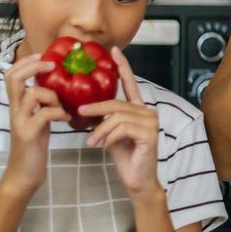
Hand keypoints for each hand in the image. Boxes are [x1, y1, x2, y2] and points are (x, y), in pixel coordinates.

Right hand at [2, 55, 67, 197]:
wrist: (24, 173)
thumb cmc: (34, 144)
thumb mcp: (37, 118)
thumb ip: (42, 102)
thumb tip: (57, 86)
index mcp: (17, 104)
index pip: (11, 74)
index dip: (26, 61)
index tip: (44, 56)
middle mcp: (15, 110)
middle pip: (13, 77)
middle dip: (34, 66)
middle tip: (52, 66)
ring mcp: (20, 121)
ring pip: (33, 93)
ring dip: (53, 95)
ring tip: (62, 107)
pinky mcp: (28, 133)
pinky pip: (45, 114)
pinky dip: (59, 113)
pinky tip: (66, 120)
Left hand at [80, 47, 162, 199]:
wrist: (137, 180)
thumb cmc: (124, 157)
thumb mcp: (110, 134)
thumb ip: (104, 119)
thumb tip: (84, 109)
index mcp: (138, 109)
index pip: (130, 83)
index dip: (122, 66)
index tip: (113, 50)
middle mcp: (147, 112)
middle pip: (117, 103)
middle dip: (96, 108)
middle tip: (79, 112)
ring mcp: (151, 122)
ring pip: (117, 117)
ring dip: (100, 131)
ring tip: (91, 143)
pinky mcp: (150, 134)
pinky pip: (122, 128)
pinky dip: (109, 137)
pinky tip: (105, 146)